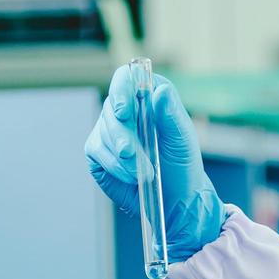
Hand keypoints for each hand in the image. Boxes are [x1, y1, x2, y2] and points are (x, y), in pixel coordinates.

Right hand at [84, 67, 225, 262]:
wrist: (175, 199)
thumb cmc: (182, 165)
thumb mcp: (182, 139)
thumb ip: (171, 114)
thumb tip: (159, 91)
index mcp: (146, 98)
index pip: (124, 79)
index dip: (121, 91)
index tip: (125, 112)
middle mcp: (124, 110)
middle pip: (110, 110)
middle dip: (123, 136)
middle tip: (135, 156)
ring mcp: (108, 131)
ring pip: (102, 133)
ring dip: (122, 156)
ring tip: (144, 173)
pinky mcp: (98, 152)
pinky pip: (96, 152)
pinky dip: (114, 166)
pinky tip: (131, 176)